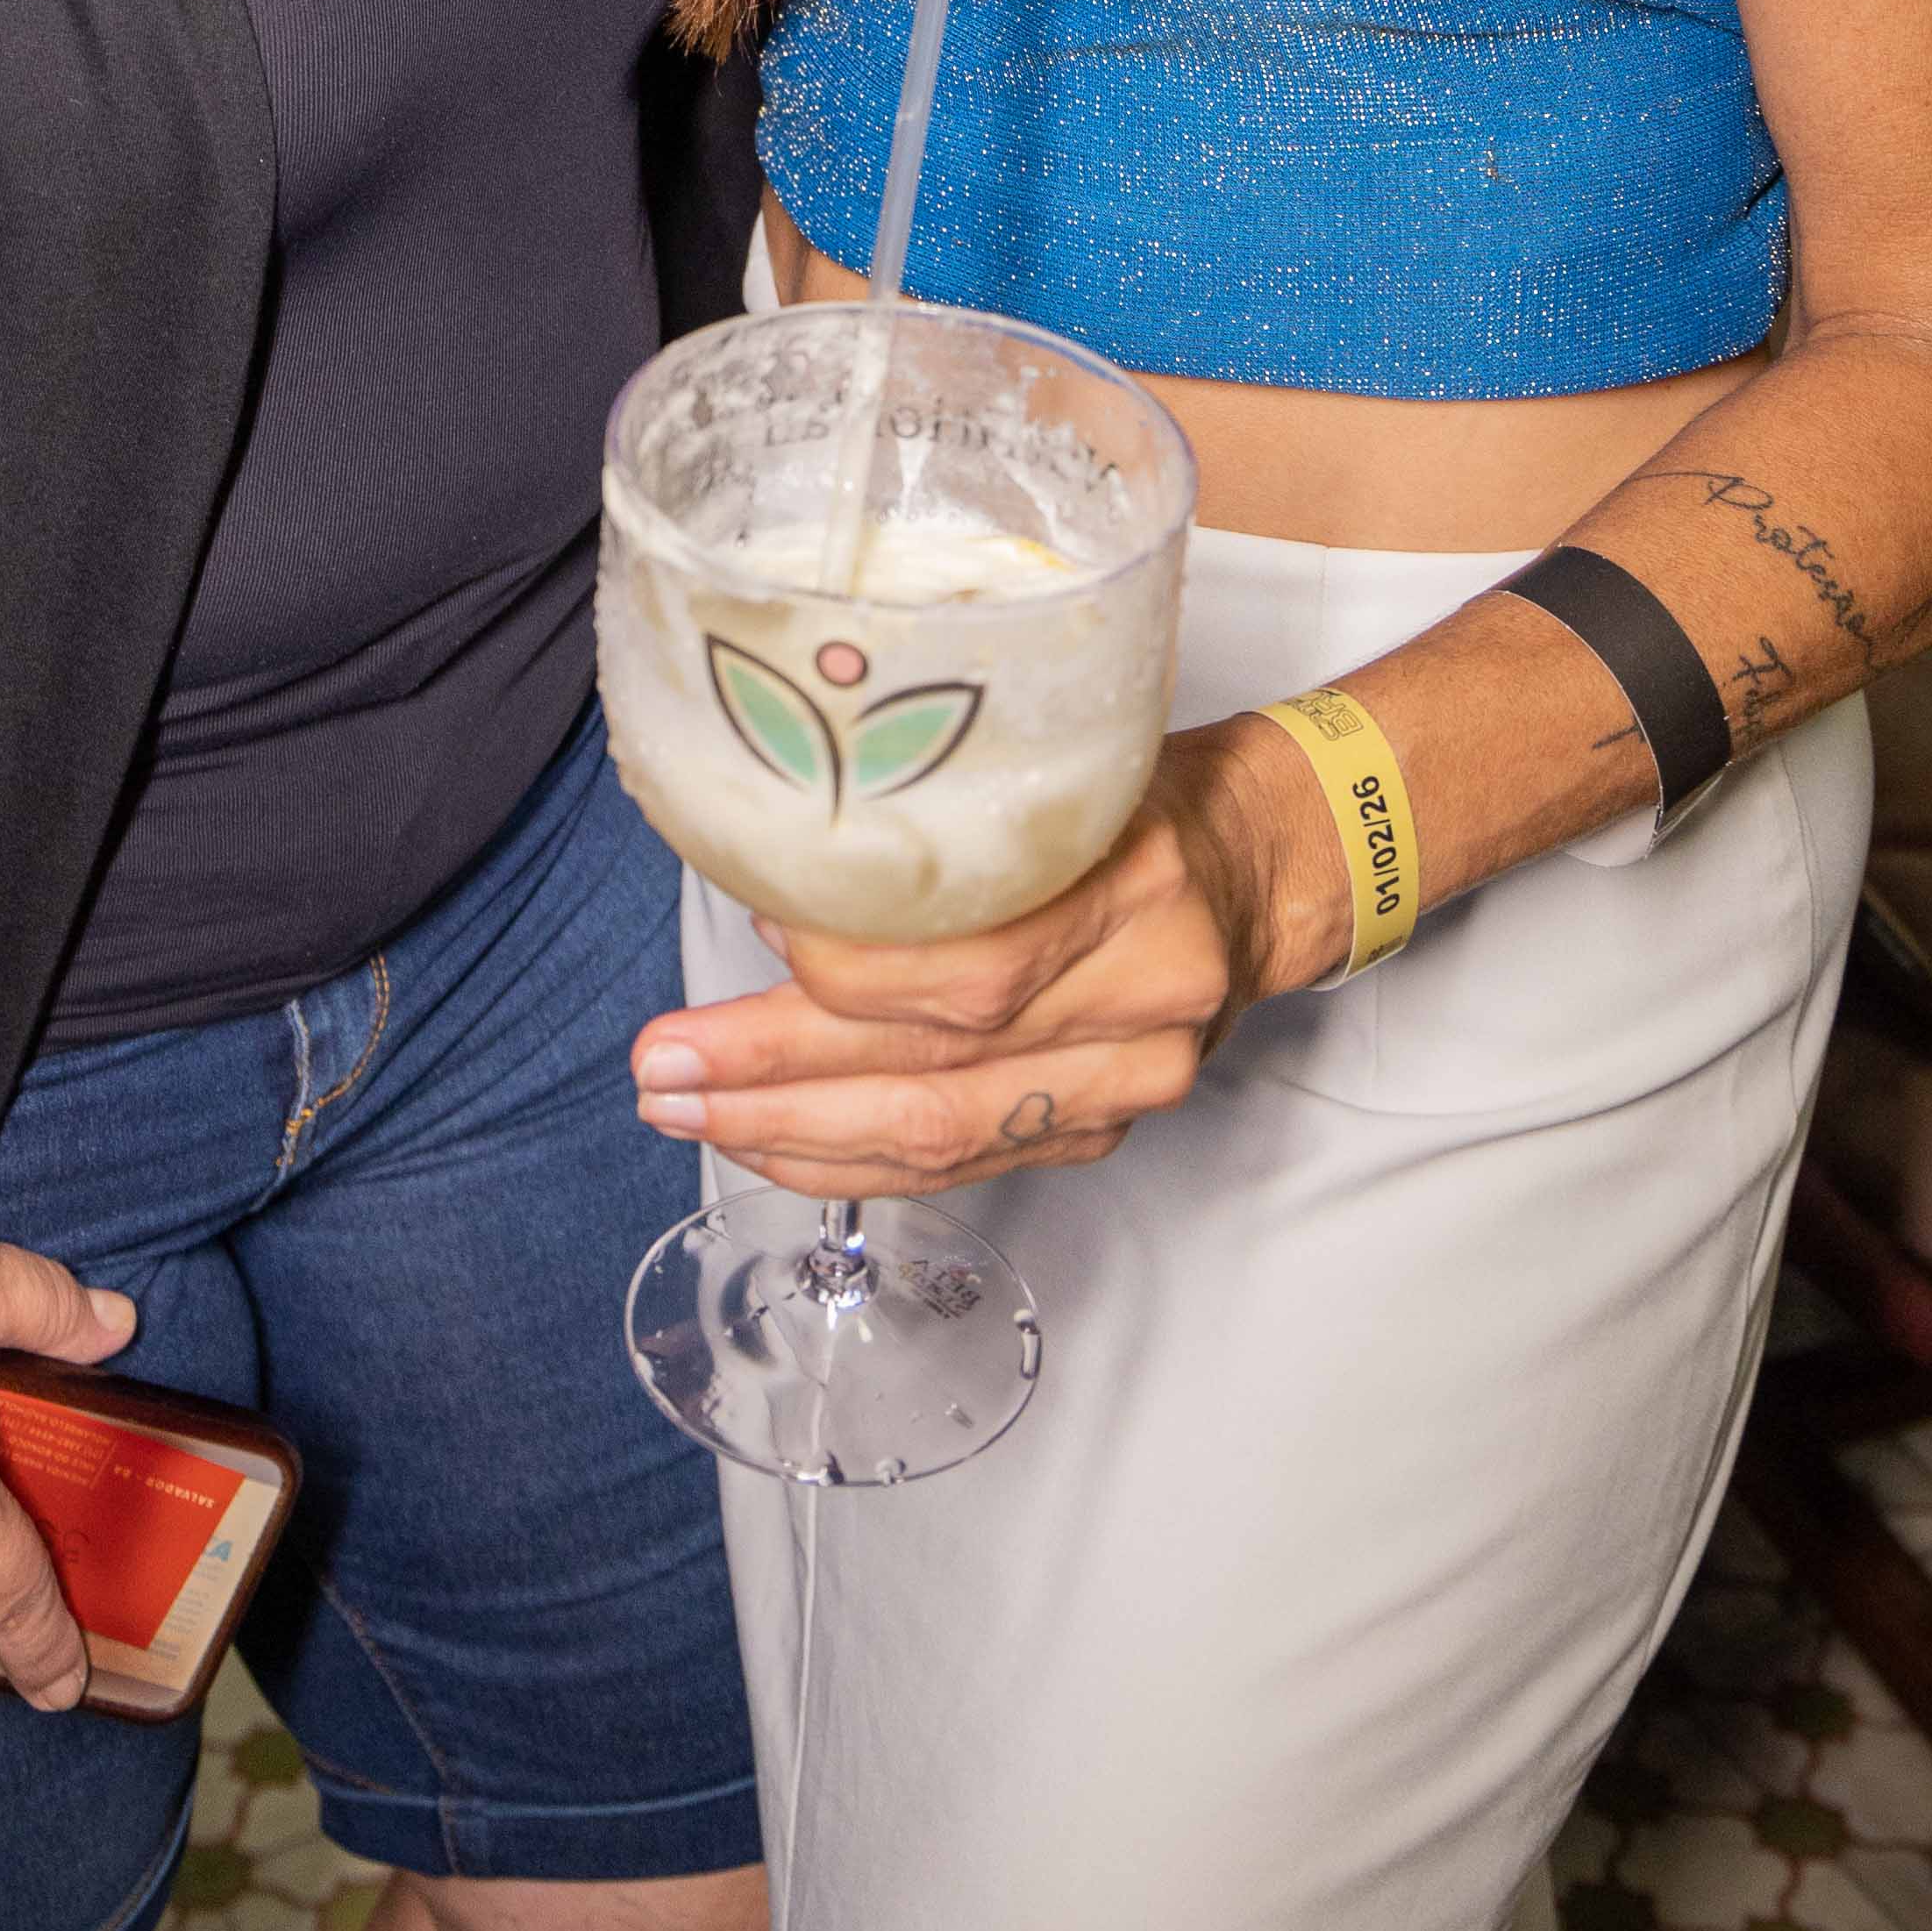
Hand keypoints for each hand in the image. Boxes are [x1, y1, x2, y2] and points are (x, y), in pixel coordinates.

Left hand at [629, 724, 1316, 1196]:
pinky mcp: (1104, 1129)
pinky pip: (962, 1165)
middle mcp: (1144, 999)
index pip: (975, 964)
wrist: (1268, 864)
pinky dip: (852, 1159)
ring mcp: (1129, 1081)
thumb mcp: (1060, 765)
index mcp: (1138, 887)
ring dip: (792, 1132)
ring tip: (683, 1108)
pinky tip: (768, 1143)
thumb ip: (951, 821)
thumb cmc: (1146, 797)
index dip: (845, 967)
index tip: (748, 929)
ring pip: (941, 1134)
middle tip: (664, 1063)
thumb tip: (783, 868)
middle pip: (939, 1063)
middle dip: (777, 1074)